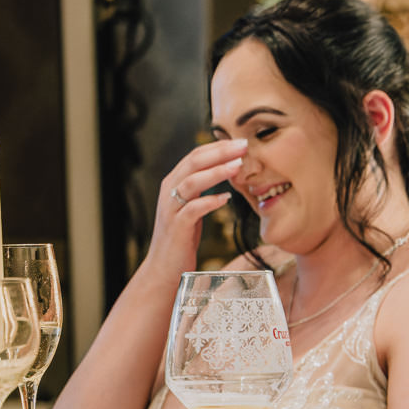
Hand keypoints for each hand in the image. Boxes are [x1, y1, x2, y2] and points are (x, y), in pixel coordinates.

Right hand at [143, 138, 247, 277]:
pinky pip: (192, 209)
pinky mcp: (177, 226)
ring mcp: (171, 208)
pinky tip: (226, 198)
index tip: (242, 142)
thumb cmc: (183, 236)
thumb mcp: (194, 206)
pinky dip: (209, 202)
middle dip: (220, 152)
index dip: (218, 147)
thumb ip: (204, 188)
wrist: (165, 267)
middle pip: (193, 162)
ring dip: (216, 172)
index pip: (196, 155)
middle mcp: (170, 190)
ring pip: (191, 182)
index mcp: (175, 183)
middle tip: (244, 146)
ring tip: (238, 166)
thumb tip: (228, 169)